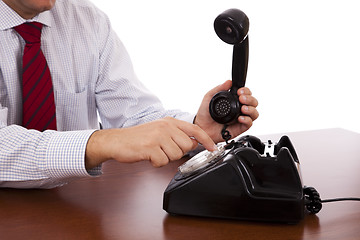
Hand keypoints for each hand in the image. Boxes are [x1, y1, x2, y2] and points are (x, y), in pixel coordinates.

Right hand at [85, 117, 215, 168]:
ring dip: (165, 158)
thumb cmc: (138, 137)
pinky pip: (163, 162)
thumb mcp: (159, 130)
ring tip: (154, 151)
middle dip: (177, 152)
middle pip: (187, 146)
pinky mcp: (150, 147)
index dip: (206, 140)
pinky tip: (149, 156)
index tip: (212, 148)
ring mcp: (158, 136)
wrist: (117, 141)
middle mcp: (165, 127)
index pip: (194, 129)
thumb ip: (176, 134)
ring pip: (176, 155)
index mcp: (169, 122)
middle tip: (163, 149)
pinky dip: (156, 163)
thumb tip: (193, 143)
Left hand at [194, 80, 258, 142]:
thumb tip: (228, 82)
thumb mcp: (209, 97)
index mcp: (234, 101)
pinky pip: (249, 124)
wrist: (201, 128)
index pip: (246, 94)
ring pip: (254, 113)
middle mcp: (239, 109)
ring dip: (251, 109)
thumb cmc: (205, 114)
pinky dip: (247, 120)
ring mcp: (240, 118)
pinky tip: (240, 118)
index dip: (246, 91)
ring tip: (243, 108)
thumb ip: (219, 88)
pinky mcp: (240, 128)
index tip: (240, 91)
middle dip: (250, 99)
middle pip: (253, 102)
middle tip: (241, 98)